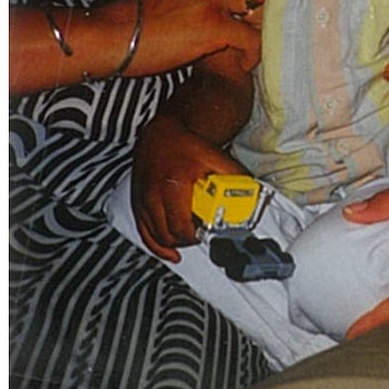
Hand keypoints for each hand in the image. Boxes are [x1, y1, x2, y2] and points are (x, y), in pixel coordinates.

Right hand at [128, 0, 268, 75]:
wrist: (110, 36)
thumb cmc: (137, 13)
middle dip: (270, 0)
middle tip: (265, 22)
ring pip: (263, 7)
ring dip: (263, 28)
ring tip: (253, 43)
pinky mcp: (213, 24)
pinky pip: (253, 38)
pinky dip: (253, 54)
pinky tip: (245, 63)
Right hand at [130, 113, 244, 261]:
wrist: (160, 136)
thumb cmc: (186, 146)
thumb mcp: (215, 157)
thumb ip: (234, 174)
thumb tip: (252, 189)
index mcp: (174, 184)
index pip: (182, 226)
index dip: (196, 236)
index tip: (207, 232)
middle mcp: (153, 194)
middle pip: (168, 235)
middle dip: (187, 240)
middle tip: (201, 234)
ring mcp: (142, 201)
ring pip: (156, 237)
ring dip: (173, 243)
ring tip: (190, 238)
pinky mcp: (136, 204)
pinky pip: (143, 232)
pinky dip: (156, 246)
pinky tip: (169, 252)